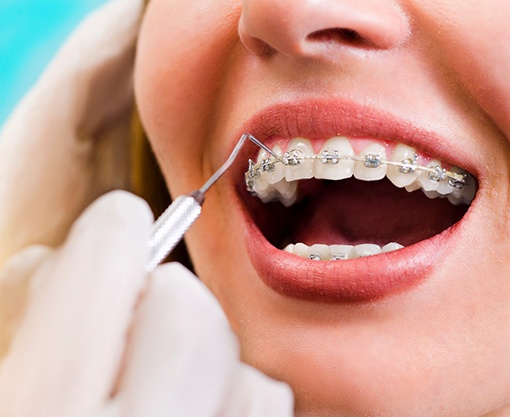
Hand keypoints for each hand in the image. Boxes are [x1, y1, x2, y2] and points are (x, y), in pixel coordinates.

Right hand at [0, 192, 292, 416]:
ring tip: (161, 387)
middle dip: (161, 296)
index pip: (107, 260)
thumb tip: (66, 258)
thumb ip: (30, 318)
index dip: (110, 234)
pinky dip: (240, 396)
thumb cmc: (35, 412)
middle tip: (131, 325)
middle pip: (188, 307)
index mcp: (43, 415)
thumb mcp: (6, 377)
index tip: (113, 233)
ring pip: (241, 360)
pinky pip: (267, 405)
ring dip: (205, 353)